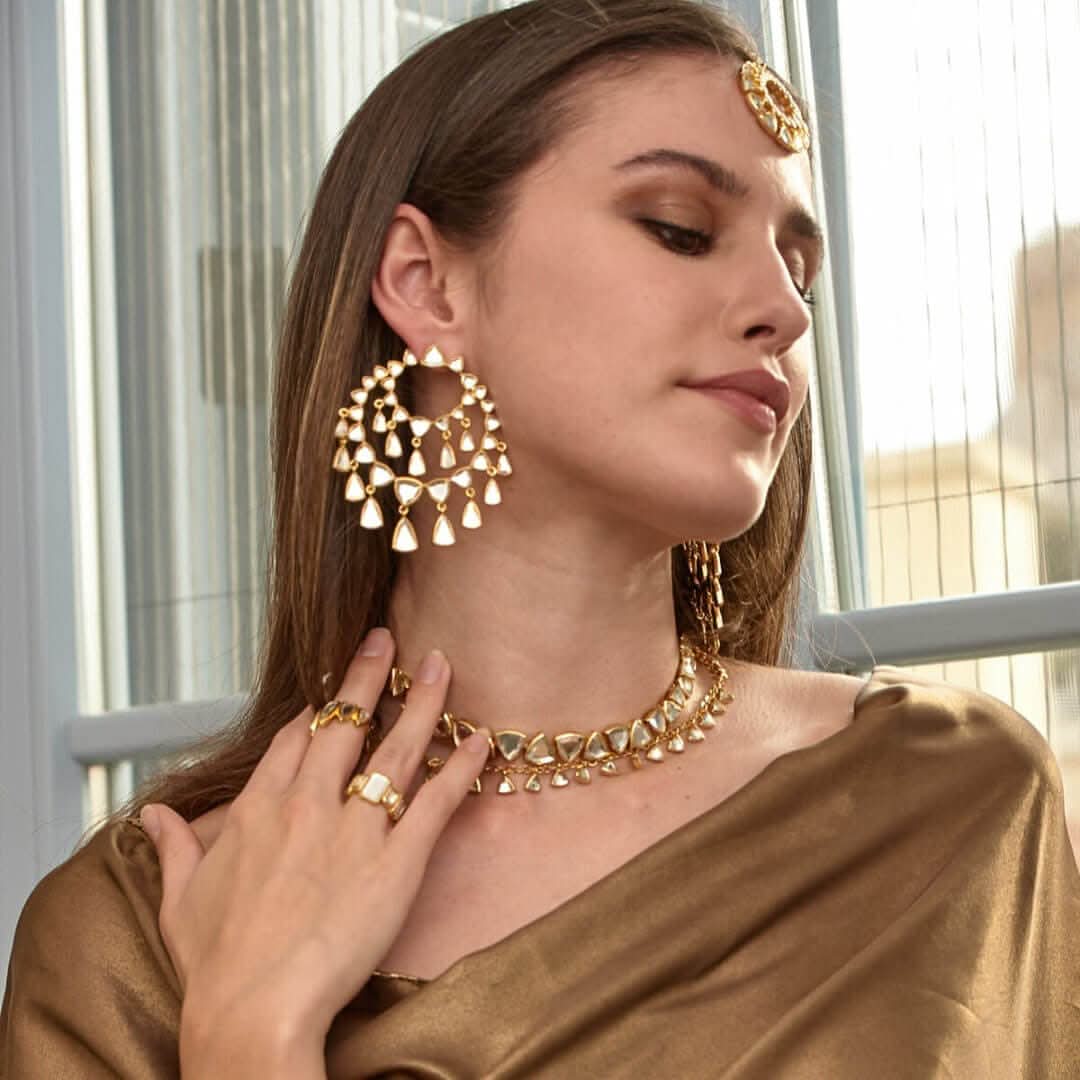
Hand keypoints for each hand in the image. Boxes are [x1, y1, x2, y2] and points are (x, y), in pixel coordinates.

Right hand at [138, 628, 489, 1066]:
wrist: (252, 1011)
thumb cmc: (217, 965)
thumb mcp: (180, 899)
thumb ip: (171, 848)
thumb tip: (155, 818)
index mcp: (259, 807)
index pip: (294, 738)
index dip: (318, 707)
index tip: (334, 686)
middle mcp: (309, 804)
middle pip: (346, 723)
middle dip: (370, 676)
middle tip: (389, 640)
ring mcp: (356, 828)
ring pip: (396, 748)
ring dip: (423, 702)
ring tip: (441, 664)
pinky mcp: (397, 861)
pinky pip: (436, 802)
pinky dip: (461, 768)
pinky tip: (479, 739)